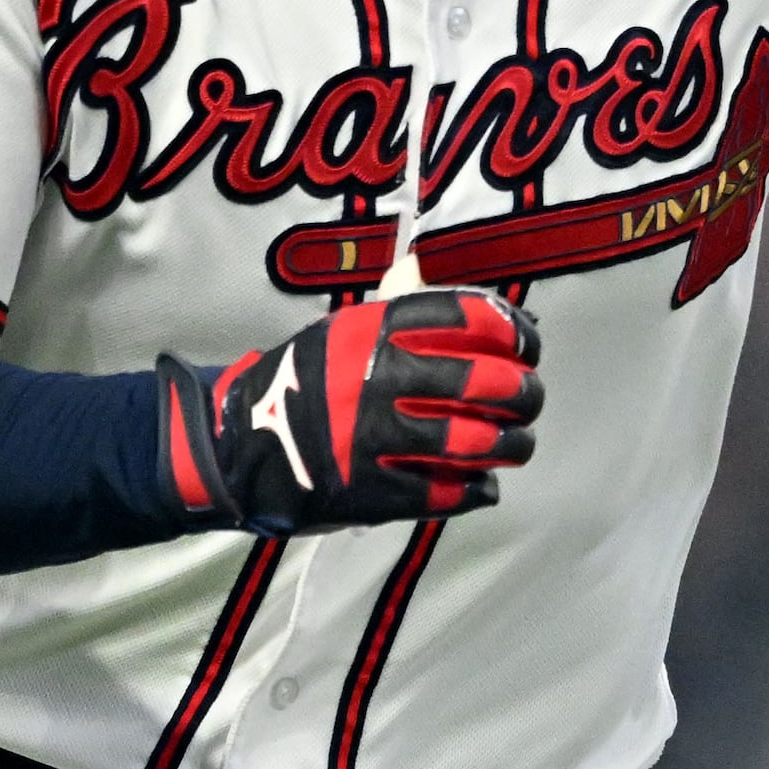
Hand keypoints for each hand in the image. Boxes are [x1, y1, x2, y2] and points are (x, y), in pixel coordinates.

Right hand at [157, 289, 544, 535]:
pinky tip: (482, 482)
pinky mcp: (373, 492)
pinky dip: (478, 488)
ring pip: (477, 441)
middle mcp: (378, 377)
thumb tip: (448, 276)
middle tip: (529, 400)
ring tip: (516, 444)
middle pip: (486, 381)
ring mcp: (376, 438)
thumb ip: (399, 303)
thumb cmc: (303, 382)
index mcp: (374, 329)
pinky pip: (450, 491)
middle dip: (525, 393)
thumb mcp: (342, 330)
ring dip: (512, 445)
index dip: (516, 331)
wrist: (238, 447)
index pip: (471, 316)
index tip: (529, 345)